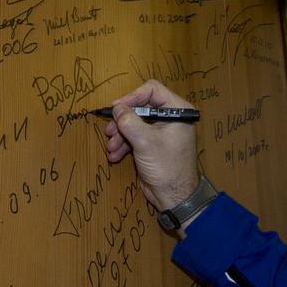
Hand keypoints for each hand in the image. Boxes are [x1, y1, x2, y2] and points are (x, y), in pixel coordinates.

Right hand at [103, 79, 199, 210]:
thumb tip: (116, 107)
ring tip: (111, 149)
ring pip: (135, 122)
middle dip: (123, 121)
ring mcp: (161, 131)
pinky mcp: (153, 144)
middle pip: (140, 107)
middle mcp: (171, 117)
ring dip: (120, 135)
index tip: (116, 108)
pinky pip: (135, 136)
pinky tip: (114, 156)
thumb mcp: (145, 141)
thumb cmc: (166, 166)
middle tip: (109, 132)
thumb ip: (129, 121)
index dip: (132, 97)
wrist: (173, 196)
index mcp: (178, 110)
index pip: (152, 90)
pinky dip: (124, 144)